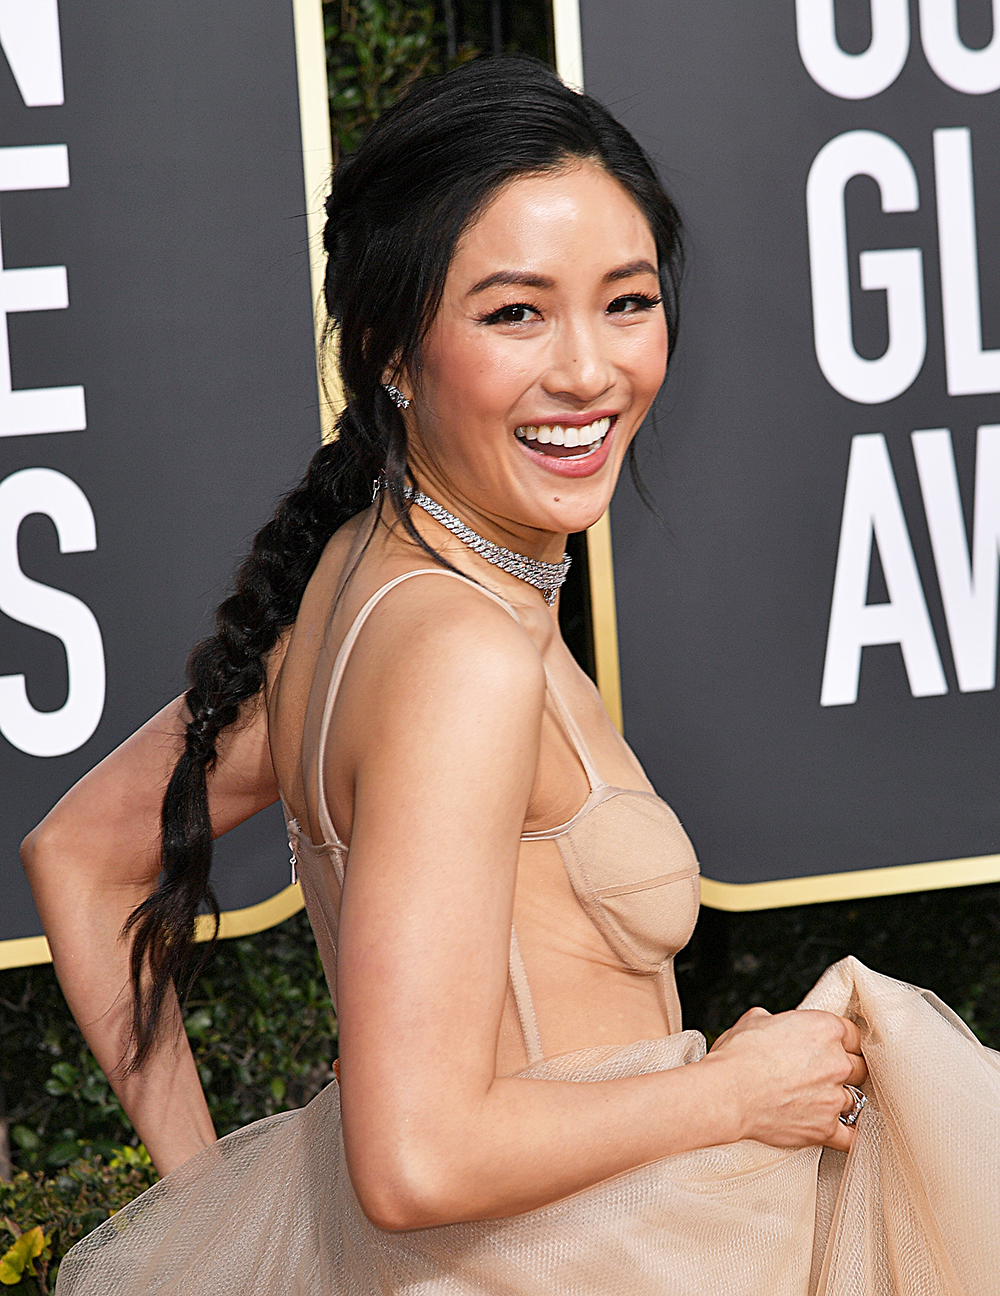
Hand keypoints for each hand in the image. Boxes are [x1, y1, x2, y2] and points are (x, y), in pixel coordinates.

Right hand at [707, 1007, 867, 1152]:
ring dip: (841, 1099)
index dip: (843, 1041)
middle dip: (845, 1069)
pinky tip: (846, 1131)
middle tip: (827, 1073)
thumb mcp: (756, 1019)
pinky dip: (849, 1135)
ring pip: (856, 1099)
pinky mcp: (826, 1128)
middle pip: (860, 1067)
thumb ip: (779, 1021)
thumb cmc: (737, 1056)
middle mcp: (836, 1062)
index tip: (837, 1047)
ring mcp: (834, 1098)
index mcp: (825, 1029)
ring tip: (823, 1100)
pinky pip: (852, 1137)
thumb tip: (776, 1025)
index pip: (854, 1034)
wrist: (727, 1092)